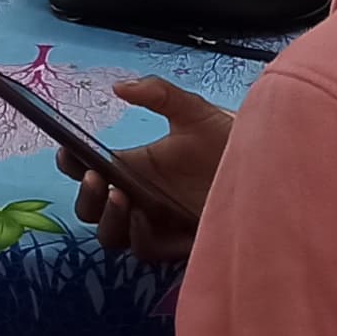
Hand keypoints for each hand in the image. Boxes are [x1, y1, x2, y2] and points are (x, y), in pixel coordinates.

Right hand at [59, 77, 229, 264]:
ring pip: (110, 234)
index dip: (71, 162)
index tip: (68, 150)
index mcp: (132, 166)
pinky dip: (136, 234)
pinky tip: (143, 215)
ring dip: (107, 216)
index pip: (87, 169)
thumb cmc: (227, 141)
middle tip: (94, 177)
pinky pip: (142, 249)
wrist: (268, 170)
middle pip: (91, 208)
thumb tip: (119, 87)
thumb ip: (158, 95)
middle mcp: (136, 198)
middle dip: (86, 195)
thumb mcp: (194, 112)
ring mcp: (152, 224)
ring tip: (118, 194)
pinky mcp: (173, 245)